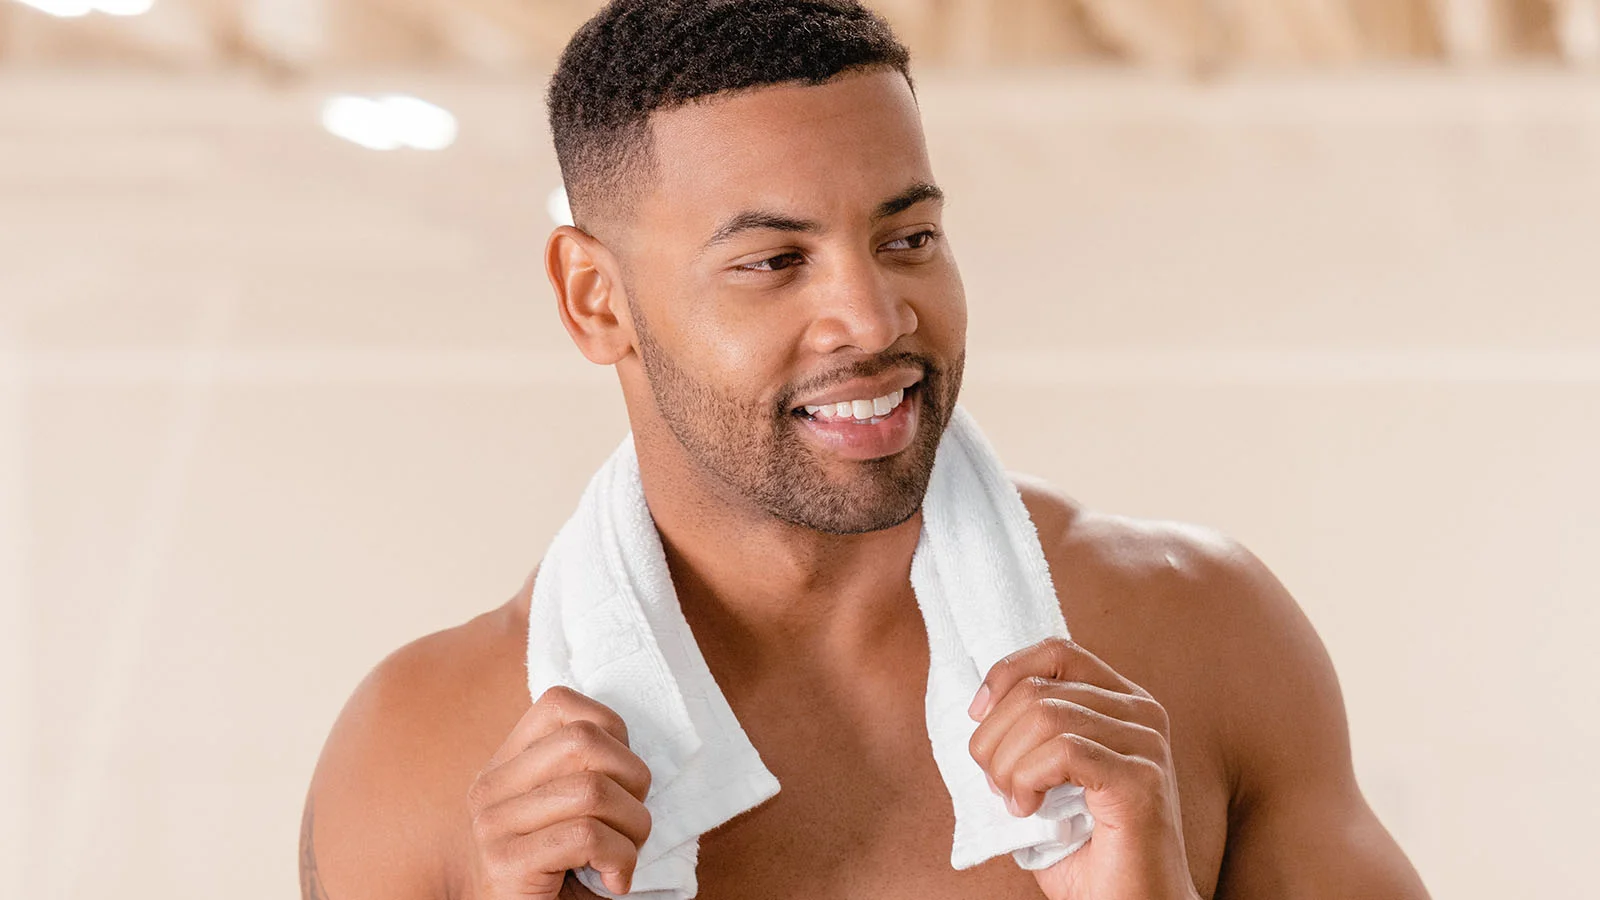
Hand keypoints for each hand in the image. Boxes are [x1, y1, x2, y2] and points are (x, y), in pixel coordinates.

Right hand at [467, 686, 653, 898]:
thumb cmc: (557, 875)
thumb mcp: (566, 811)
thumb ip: (583, 772)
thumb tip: (635, 751)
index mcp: (504, 765)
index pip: (561, 703)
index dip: (612, 731)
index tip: (620, 776)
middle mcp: (491, 787)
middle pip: (585, 741)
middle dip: (632, 779)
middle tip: (631, 821)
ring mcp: (493, 825)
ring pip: (592, 789)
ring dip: (633, 826)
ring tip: (624, 855)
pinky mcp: (506, 864)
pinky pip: (586, 837)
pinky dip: (620, 859)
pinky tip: (614, 881)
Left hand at [968, 638, 1197, 899]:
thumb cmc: (1085, 853)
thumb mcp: (1045, 778)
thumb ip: (1026, 735)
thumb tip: (978, 707)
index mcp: (1122, 704)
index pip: (1057, 652)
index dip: (1005, 673)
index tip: (977, 715)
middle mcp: (1142, 715)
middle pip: (1038, 688)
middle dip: (993, 737)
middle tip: (994, 784)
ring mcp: (1147, 745)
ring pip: (1045, 715)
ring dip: (1007, 763)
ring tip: (1013, 800)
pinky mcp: (1141, 780)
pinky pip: (1063, 751)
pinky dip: (1027, 779)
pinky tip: (1028, 809)